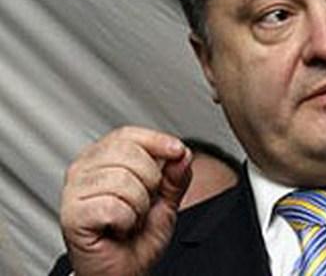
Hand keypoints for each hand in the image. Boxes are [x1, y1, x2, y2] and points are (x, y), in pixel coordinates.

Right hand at [59, 126, 191, 275]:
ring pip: (123, 180)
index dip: (157, 140)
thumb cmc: (138, 237)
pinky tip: (118, 227)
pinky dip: (126, 221)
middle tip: (142, 203)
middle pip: (130, 153)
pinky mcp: (71, 215)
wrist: (124, 272)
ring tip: (129, 217)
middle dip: (150, 181)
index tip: (177, 151)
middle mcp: (84, 168)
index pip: (128, 134)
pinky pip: (113, 207)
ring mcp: (74, 191)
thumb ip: (176, 177)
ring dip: (138, 206)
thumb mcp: (167, 201)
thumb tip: (183, 156)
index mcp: (102, 157)